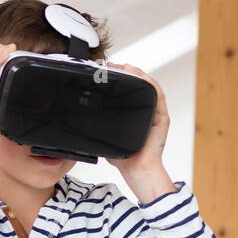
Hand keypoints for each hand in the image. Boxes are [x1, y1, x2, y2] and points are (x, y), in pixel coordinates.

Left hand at [103, 61, 174, 202]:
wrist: (137, 172)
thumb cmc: (123, 158)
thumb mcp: (104, 137)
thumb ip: (95, 126)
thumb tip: (76, 119)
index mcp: (134, 113)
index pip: (128, 90)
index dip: (119, 77)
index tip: (105, 70)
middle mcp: (147, 111)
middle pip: (139, 84)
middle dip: (127, 71)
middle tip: (111, 65)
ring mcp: (155, 113)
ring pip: (149, 86)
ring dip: (139, 74)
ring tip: (125, 66)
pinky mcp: (162, 118)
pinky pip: (158, 96)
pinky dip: (150, 84)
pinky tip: (141, 77)